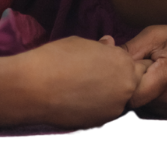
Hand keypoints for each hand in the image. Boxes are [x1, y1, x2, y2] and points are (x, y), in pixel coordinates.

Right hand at [19, 35, 150, 127]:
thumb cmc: (55, 58)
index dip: (120, 64)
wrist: (32, 88)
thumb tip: (109, 44)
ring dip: (109, 96)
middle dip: (120, 80)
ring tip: (84, 91)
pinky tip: (79, 102)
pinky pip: (104, 112)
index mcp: (123, 62)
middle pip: (132, 83)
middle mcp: (126, 85)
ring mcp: (115, 107)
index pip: (134, 64)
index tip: (106, 65)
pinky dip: (96, 108)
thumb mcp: (81, 44)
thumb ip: (101, 48)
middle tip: (97, 80)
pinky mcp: (100, 122)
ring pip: (119, 100)